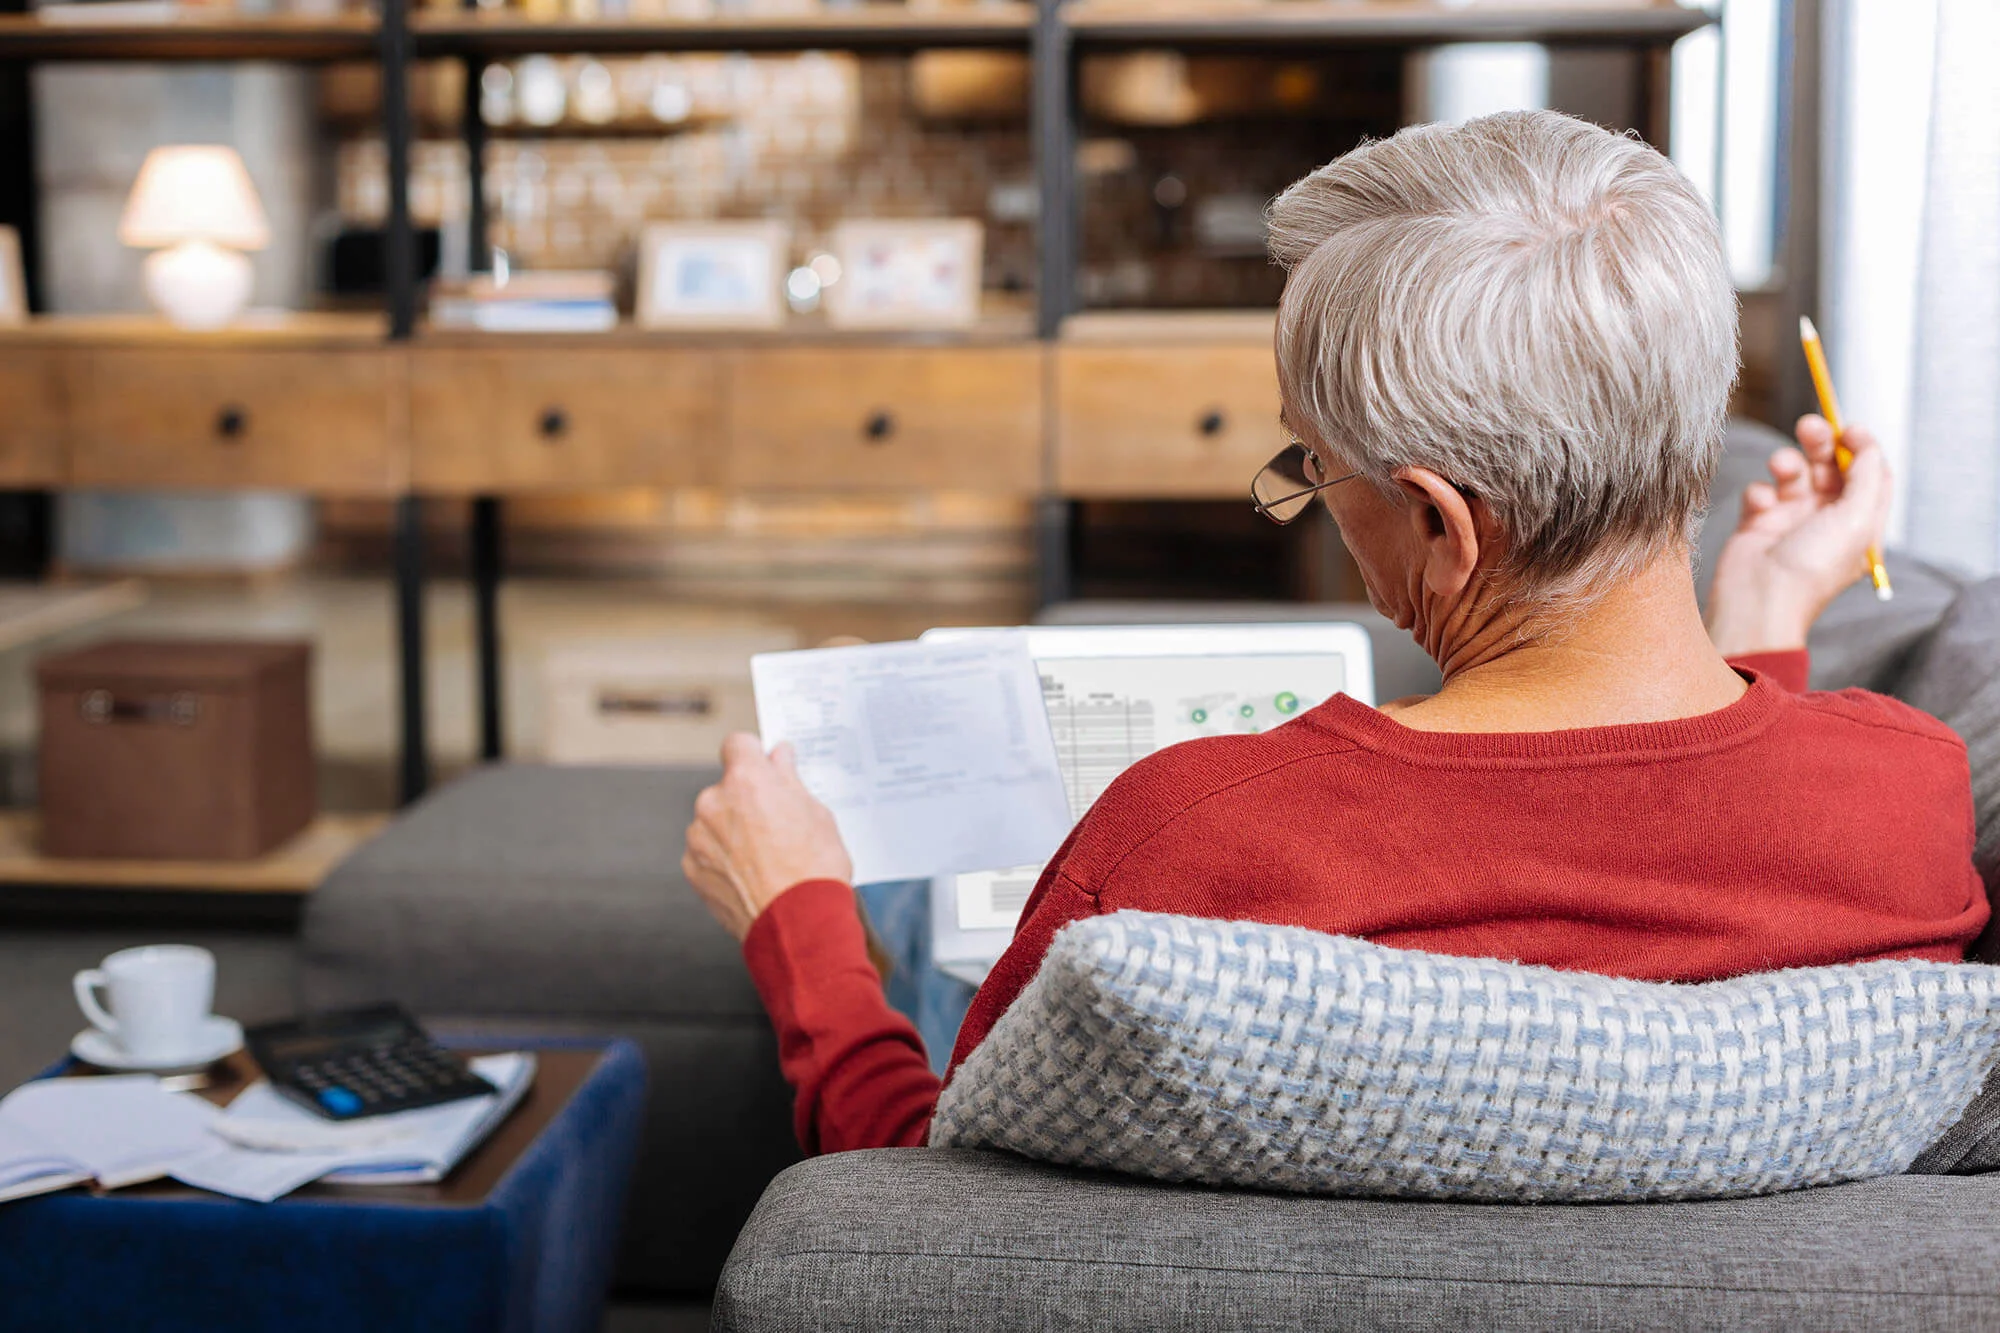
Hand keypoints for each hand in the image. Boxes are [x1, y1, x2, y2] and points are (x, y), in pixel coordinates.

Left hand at [682, 734, 852, 941]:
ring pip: (715, 820)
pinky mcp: (692, 868)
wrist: (798, 925)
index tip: (764, 766)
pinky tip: (750, 876)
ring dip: (732, 830)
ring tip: (766, 858)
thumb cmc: (814, 869)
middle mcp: (714, 802)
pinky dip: (723, 858)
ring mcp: (699, 836)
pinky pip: (706, 851)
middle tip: (777, 824)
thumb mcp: (816, 814)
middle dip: (747, 799)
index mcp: (747, 780)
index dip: (753, 754)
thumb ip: (789, 780)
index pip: (738, 744)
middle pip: (727, 787)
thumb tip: (779, 757)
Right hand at [1706, 415, 1891, 656]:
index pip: (1870, 475)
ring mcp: (1792, 520)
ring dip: (1787, 463)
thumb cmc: (1811, 570)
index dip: (1862, 447)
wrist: (1758, 601)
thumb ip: (1867, 476)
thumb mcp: (1857, 519)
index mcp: (1860, 524)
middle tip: (1809, 424)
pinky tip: (1760, 505)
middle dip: (1821, 443)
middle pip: (1831, 467)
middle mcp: (1828, 520)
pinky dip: (1759, 491)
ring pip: (1794, 474)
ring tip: (1780, 466)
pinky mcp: (1759, 523)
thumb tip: (1866, 442)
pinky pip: (1761, 492)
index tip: (1849, 428)